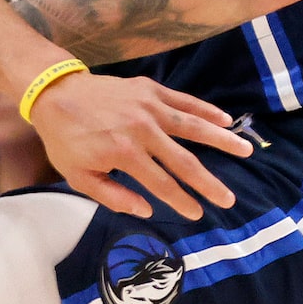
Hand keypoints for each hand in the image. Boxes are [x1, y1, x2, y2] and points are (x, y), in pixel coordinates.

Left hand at [28, 72, 249, 218]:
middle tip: (228, 199)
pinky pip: (184, 101)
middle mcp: (142, 130)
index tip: (198, 214)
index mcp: (124, 153)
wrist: (56, 94)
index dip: (181, 201)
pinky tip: (226, 120)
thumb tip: (146, 211)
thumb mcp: (78, 176)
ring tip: (245, 151)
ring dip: (221, 140)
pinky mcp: (150, 89)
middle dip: (208, 183)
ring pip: (193, 126)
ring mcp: (149, 107)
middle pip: (184, 161)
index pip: (161, 184)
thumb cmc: (66, 139)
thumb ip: (113, 195)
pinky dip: (206, 110)